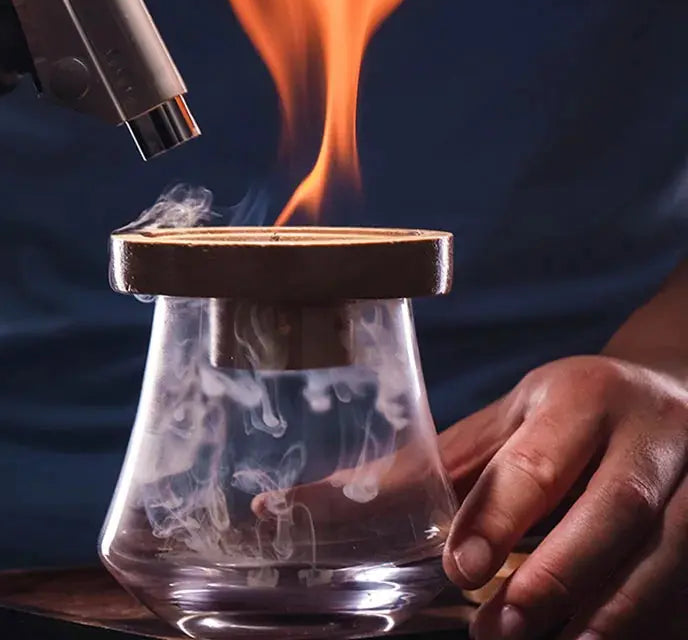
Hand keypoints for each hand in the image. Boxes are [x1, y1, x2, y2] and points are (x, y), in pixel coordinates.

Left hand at [440, 355, 687, 639]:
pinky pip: (686, 586)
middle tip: (496, 628)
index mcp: (584, 397)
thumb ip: (450, 460)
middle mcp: (652, 435)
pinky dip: (643, 621)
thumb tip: (353, 493)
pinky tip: (592, 636)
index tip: (461, 567)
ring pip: (665, 559)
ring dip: (604, 615)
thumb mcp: (515, 415)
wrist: (677, 392)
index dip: (499, 515)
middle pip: (617, 512)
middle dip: (556, 577)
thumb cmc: (577, 409)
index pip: (540, 459)